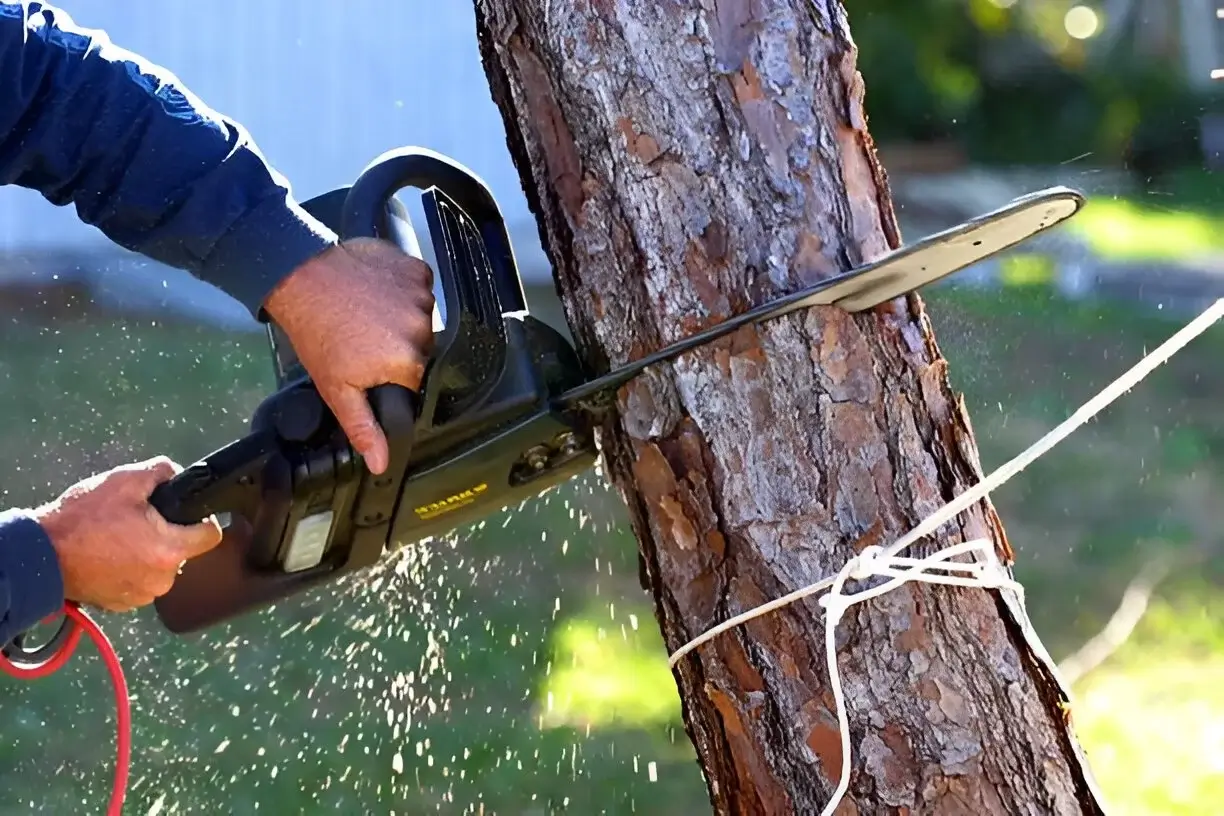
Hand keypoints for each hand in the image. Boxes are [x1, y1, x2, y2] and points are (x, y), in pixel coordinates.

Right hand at [33, 457, 222, 612]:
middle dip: (167, 534)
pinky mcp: (123, 604)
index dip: (202, 519)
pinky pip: (140, 581)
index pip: (211, 535)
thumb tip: (178, 474)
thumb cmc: (82, 519)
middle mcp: (162, 580)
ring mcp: (142, 596)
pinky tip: (109, 555)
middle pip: (183, 550)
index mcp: (169, 550)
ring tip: (119, 538)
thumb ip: (162, 471)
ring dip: (147, 553)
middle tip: (138, 521)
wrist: (41, 555)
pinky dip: (130, 569)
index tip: (184, 513)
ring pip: (160, 567)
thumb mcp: (125, 480)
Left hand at [263, 237, 435, 473]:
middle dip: (398, 345)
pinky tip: (377, 291)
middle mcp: (423, 328)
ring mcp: (422, 295)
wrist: (301, 277)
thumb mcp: (336, 389)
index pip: (414, 378)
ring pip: (421, 316)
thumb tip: (382, 464)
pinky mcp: (416, 267)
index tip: (369, 363)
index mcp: (408, 362)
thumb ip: (363, 427)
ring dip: (402, 316)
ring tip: (367, 312)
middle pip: (420, 347)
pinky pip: (420, 286)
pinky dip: (404, 288)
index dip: (391, 373)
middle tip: (364, 338)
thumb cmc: (316, 334)